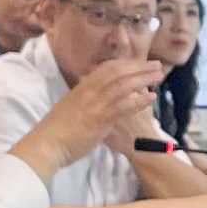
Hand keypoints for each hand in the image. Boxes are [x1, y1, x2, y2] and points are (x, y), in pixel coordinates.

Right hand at [27, 58, 167, 164]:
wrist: (46, 144)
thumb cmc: (55, 129)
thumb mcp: (68, 106)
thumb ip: (81, 99)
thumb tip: (89, 96)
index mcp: (81, 87)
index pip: (107, 68)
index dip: (125, 64)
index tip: (139, 63)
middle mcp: (89, 91)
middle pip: (119, 72)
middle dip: (139, 67)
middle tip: (156, 65)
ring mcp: (95, 104)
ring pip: (124, 86)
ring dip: (143, 79)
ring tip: (159, 76)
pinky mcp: (100, 120)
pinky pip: (124, 107)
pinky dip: (139, 101)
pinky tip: (151, 97)